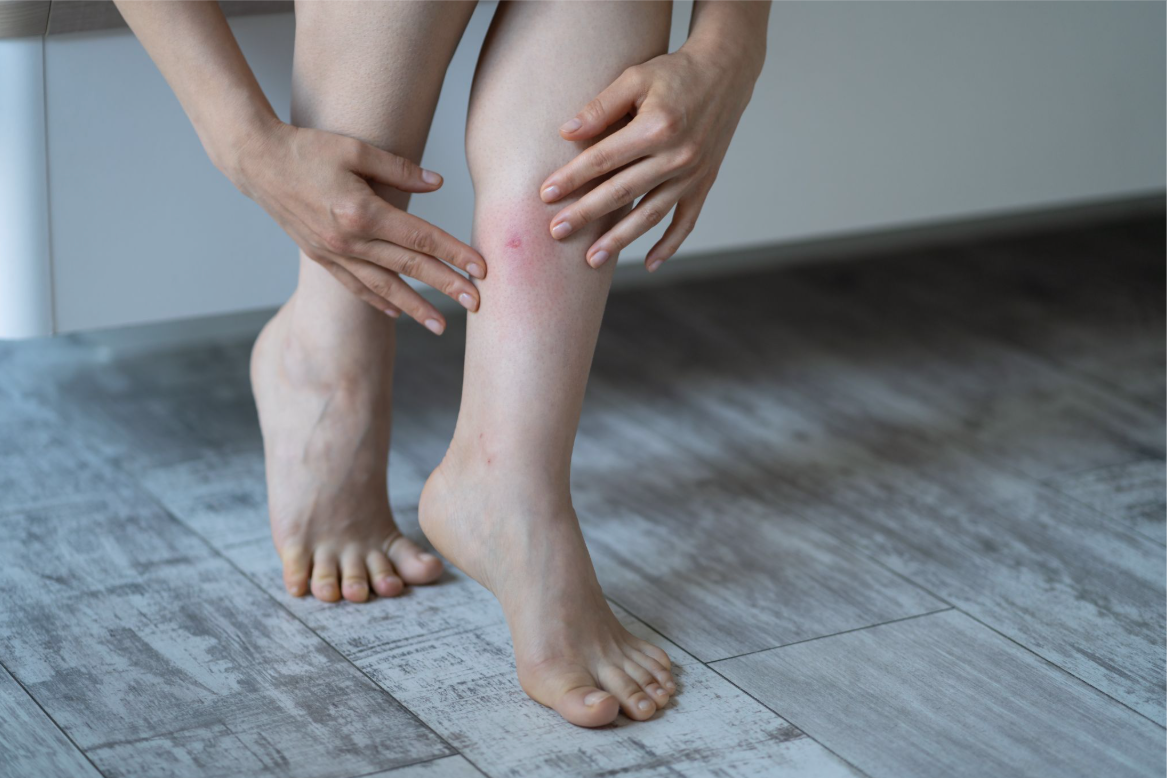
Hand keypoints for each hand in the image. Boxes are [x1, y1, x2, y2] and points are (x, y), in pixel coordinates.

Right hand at [228, 119, 484, 332]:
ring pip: (383, 287)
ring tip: (440, 326)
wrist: (256, 162)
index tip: (481, 268)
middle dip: (446, 287)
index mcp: (361, 212)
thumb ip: (399, 169)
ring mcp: (333, 253)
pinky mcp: (320, 257)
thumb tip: (438, 184)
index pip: (420, 238)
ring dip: (415, 307)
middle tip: (476, 304)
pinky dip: (377, 301)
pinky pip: (354, 286)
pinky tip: (396, 314)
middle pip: (408, 267)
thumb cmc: (307, 148)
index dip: (453, 253)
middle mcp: (348, 240)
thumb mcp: (355, 148)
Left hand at [539, 44, 760, 271]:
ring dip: (620, 240)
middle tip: (556, 232)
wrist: (726, 72)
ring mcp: (692, 174)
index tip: (545, 194)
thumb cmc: (674, 73)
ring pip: (650, 215)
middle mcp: (677, 156)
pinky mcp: (704, 183)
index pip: (604, 159)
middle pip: (622, 192)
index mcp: (657, 127)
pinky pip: (686, 221)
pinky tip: (650, 264)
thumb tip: (566, 133)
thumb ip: (601, 106)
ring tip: (592, 260)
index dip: (573, 178)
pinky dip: (670, 245)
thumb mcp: (635, 77)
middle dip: (586, 214)